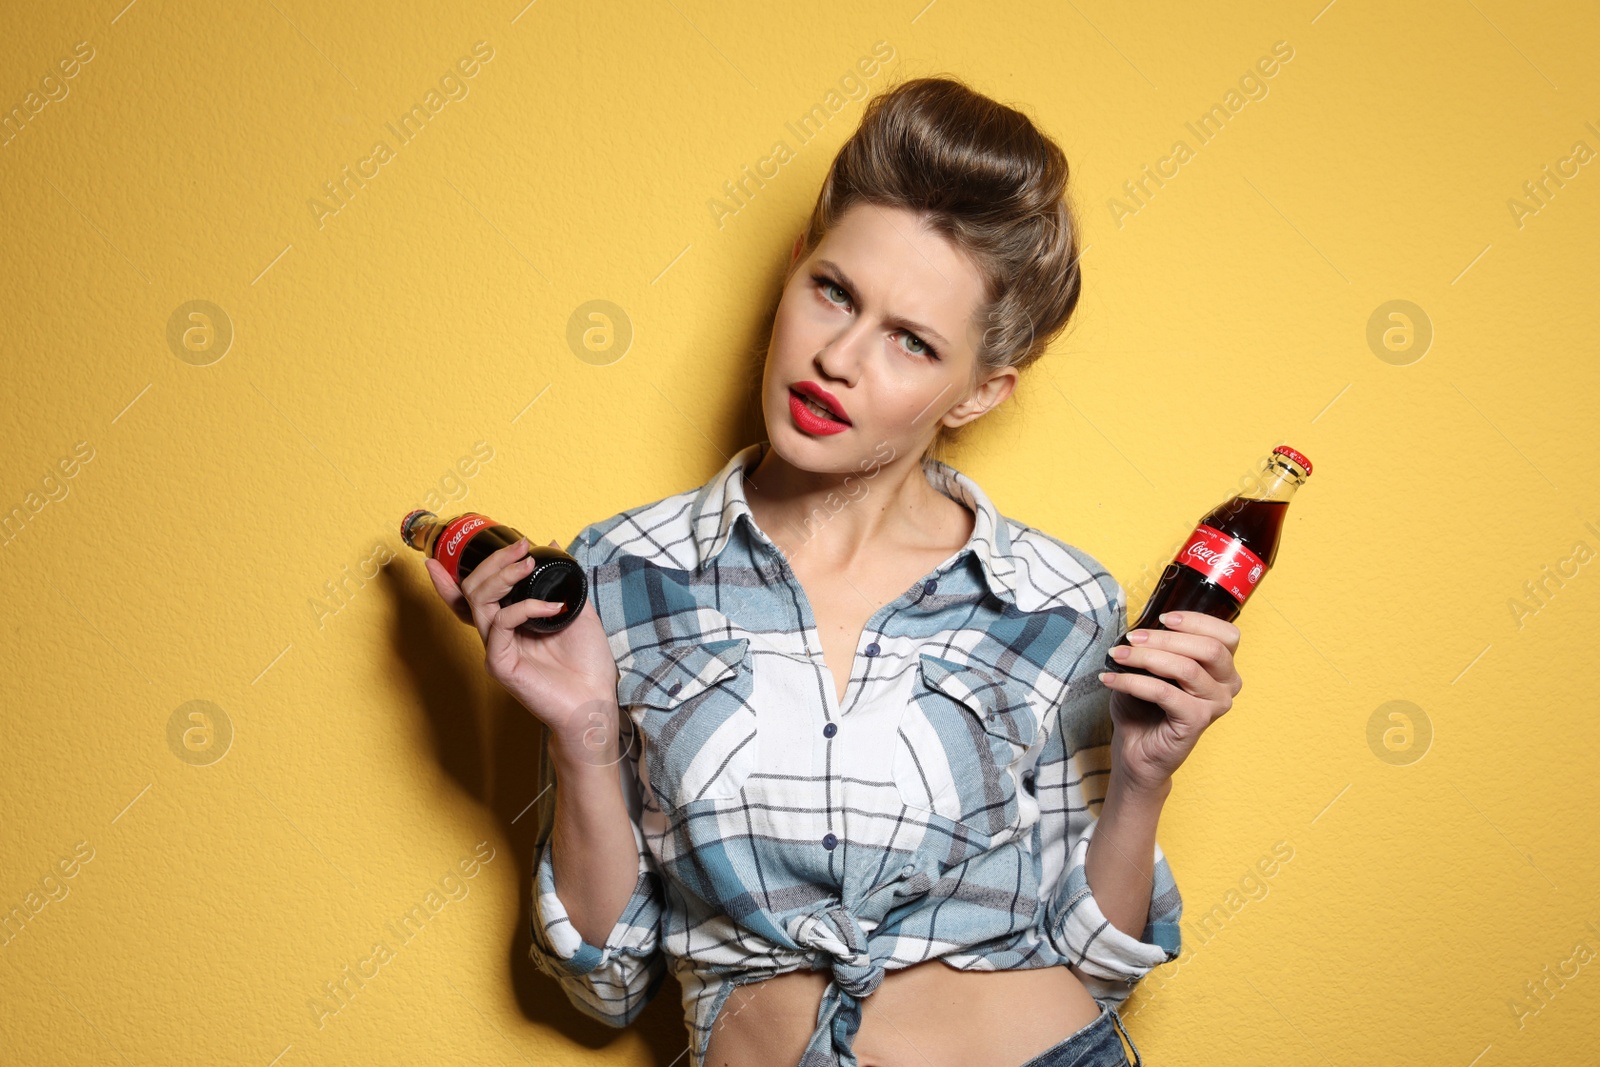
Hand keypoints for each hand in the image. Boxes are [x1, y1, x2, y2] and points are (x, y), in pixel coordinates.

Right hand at [424, 537, 617, 744]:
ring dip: (503, 575)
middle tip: (520, 546)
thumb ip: (561, 578)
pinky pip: (500, 624)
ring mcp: (497, 649)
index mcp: (511, 623)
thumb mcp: (577, 607)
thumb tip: (552, 542)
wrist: (596, 701)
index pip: (471, 598)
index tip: (439, 558)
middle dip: (493, 562)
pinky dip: (524, 607)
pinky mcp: (501, 664)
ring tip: (528, 564)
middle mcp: (498, 635)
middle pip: (473, 590)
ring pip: (479, 602)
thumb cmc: (587, 662)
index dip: (449, 580)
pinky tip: (550, 608)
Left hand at [1099, 612, 1242, 791]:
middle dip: (1165, 638)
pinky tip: (1111, 679)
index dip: (1197, 621)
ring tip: (1117, 655)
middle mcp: (1228, 685)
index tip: (1163, 619)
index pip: (1226, 635)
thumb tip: (1140, 626)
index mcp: (1222, 668)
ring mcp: (1216, 705)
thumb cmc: (1144, 706)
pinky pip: (1165, 692)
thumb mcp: (1151, 667)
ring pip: (1186, 668)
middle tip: (1132, 638)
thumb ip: (1156, 645)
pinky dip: (1134, 682)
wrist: (1136, 749)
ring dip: (1146, 657)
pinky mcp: (1197, 721)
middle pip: (1208, 648)